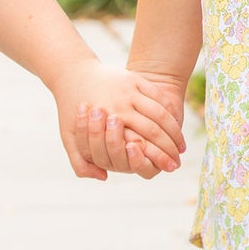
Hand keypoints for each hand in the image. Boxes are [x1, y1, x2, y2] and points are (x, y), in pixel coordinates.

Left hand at [53, 61, 186, 179]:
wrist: (72, 72)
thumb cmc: (70, 109)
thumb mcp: (69, 137)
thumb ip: (81, 163)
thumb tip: (105, 177)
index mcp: (107, 121)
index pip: (140, 143)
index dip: (157, 157)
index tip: (170, 167)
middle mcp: (121, 105)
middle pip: (154, 129)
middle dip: (169, 147)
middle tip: (178, 160)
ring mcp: (129, 89)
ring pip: (159, 112)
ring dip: (174, 130)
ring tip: (180, 145)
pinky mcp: (134, 78)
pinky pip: (157, 95)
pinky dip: (169, 111)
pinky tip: (175, 124)